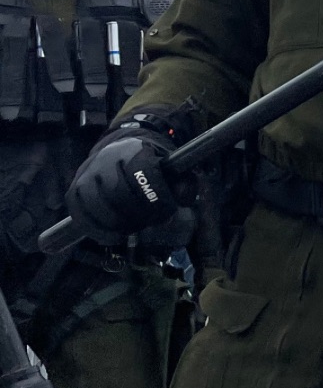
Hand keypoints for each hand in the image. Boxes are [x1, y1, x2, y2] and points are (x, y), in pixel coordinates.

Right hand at [66, 113, 184, 235]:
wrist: (120, 152)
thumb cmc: (151, 165)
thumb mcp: (173, 168)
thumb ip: (183, 184)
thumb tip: (181, 200)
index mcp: (135, 151)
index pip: (144, 176)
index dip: (157, 200)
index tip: (166, 214)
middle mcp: (106, 159)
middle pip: (118, 194)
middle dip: (137, 216)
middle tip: (147, 223)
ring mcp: (87, 174)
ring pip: (97, 205)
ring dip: (117, 225)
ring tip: (131, 229)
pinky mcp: (74, 188)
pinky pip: (80, 213)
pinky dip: (96, 230)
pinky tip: (111, 237)